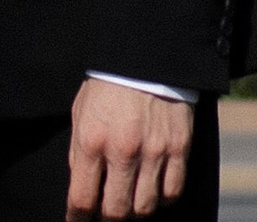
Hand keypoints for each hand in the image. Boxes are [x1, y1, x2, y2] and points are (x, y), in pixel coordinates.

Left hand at [68, 81, 191, 217]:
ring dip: (134, 211)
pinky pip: (172, 192)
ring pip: (145, 208)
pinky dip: (161, 198)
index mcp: (92, 139)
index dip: (77, 219)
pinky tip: (153, 188)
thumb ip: (80, 152)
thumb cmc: (108, 83)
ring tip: (129, 201)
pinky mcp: (179, 147)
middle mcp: (123, 149)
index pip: (82, 199)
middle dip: (107, 219)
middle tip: (105, 213)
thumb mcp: (81, 111)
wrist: (146, 51)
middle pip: (115, 212)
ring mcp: (154, 150)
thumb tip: (82, 188)